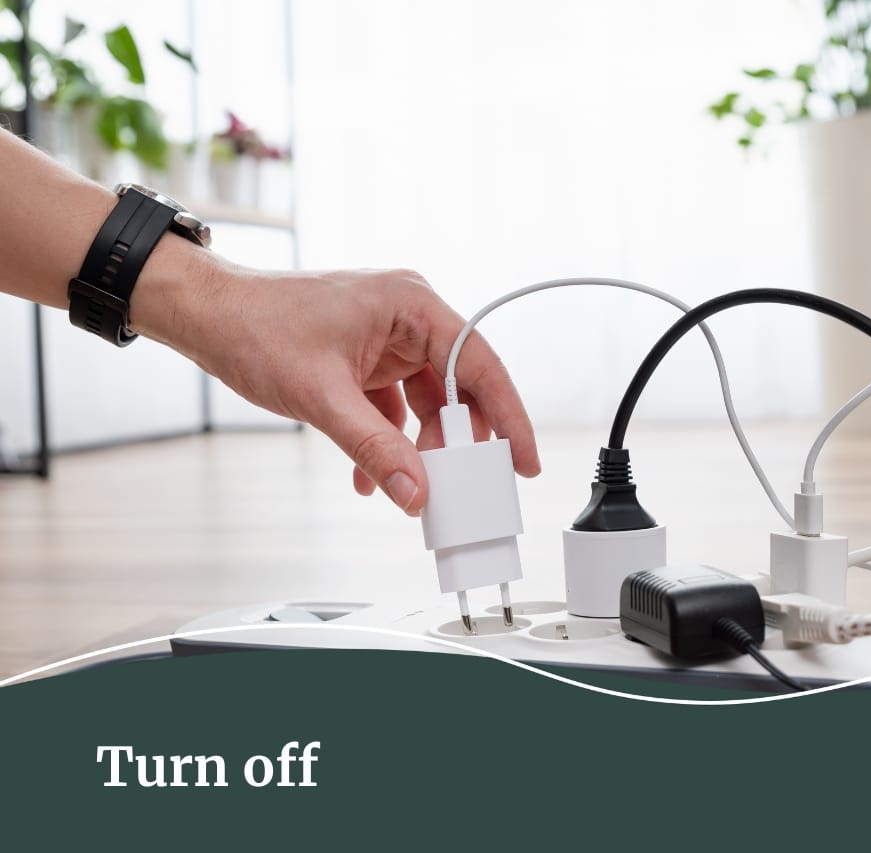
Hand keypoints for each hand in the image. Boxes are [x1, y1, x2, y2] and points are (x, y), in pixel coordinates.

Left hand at [132, 250, 539, 514]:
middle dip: (457, 441)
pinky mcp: (367, 356)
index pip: (478, 365)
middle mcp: (407, 316)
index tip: (522, 458)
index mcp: (411, 304)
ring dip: (419, 447)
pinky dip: (389, 440)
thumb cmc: (254, 327)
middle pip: (458, 387)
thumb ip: (375, 448)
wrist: (204, 315)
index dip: (508, 416)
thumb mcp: (323, 398)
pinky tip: (373, 475)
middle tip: (464, 485)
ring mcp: (387, 337)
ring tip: (413, 484)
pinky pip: (395, 405)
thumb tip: (415, 491)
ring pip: (427, 401)